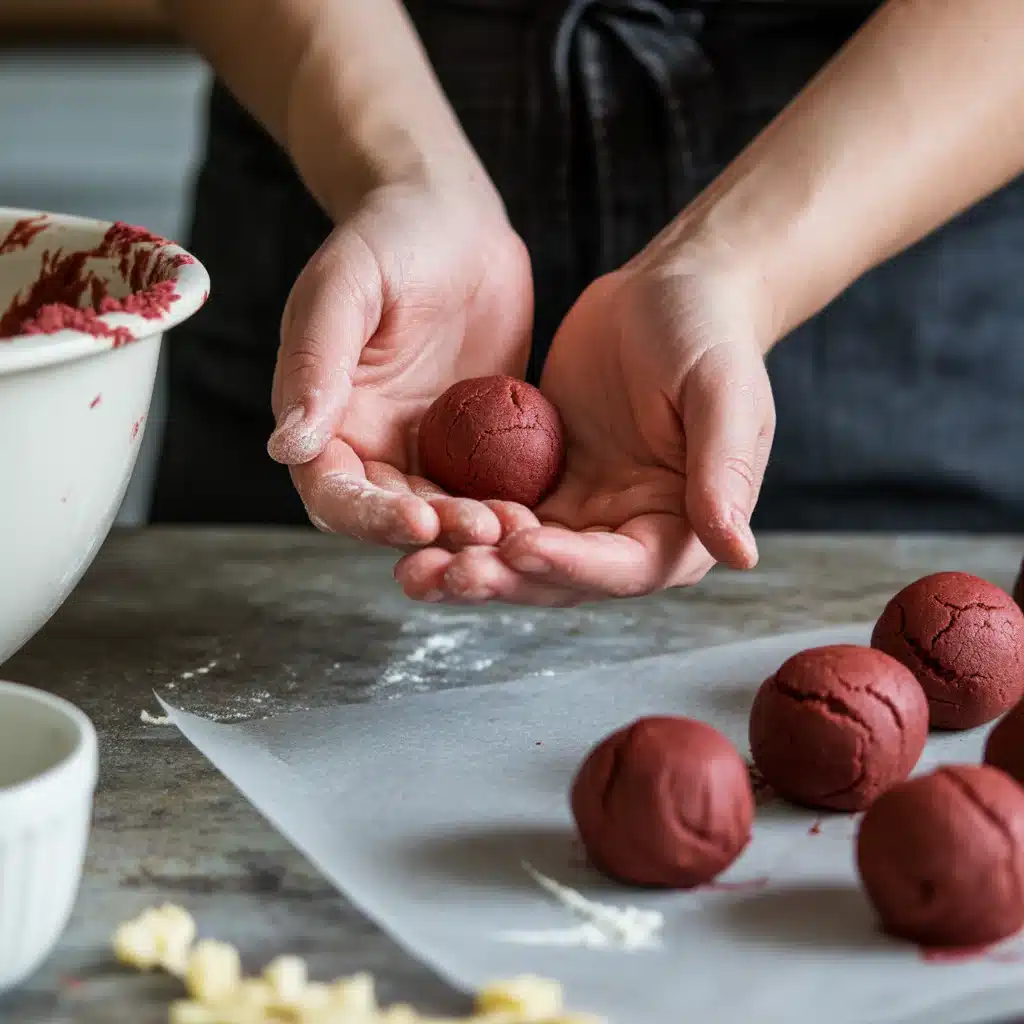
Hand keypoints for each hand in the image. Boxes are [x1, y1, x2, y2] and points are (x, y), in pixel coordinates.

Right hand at [267, 180, 535, 549]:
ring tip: (515, 528)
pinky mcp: (476, 440)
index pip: (334, 492)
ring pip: (444, 509)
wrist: (451, 219)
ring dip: (474, 526)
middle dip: (435, 531)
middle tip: (486, 532)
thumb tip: (288, 446)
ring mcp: (427, 446)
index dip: (370, 516)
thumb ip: (315, 364)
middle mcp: (371, 445)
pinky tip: (539, 507)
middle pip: (392, 514)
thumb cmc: (384, 238)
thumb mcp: (342, 288)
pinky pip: (488, 483)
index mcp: (325, 419)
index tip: (419, 520)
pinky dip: (508, 501)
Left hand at [395, 236, 775, 604]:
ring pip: (517, 555)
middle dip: (501, 577)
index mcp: (678, 529)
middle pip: (558, 576)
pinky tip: (414, 521)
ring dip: (468, 563)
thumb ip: (724, 475)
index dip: (569, 564)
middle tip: (440, 572)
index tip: (519, 545)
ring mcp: (580, 513)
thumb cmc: (710, 335)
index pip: (621, 567)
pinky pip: (494, 512)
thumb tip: (741, 556)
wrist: (672, 289)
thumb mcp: (724, 396)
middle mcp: (626, 535)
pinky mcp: (541, 483)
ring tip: (413, 567)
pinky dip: (459, 522)